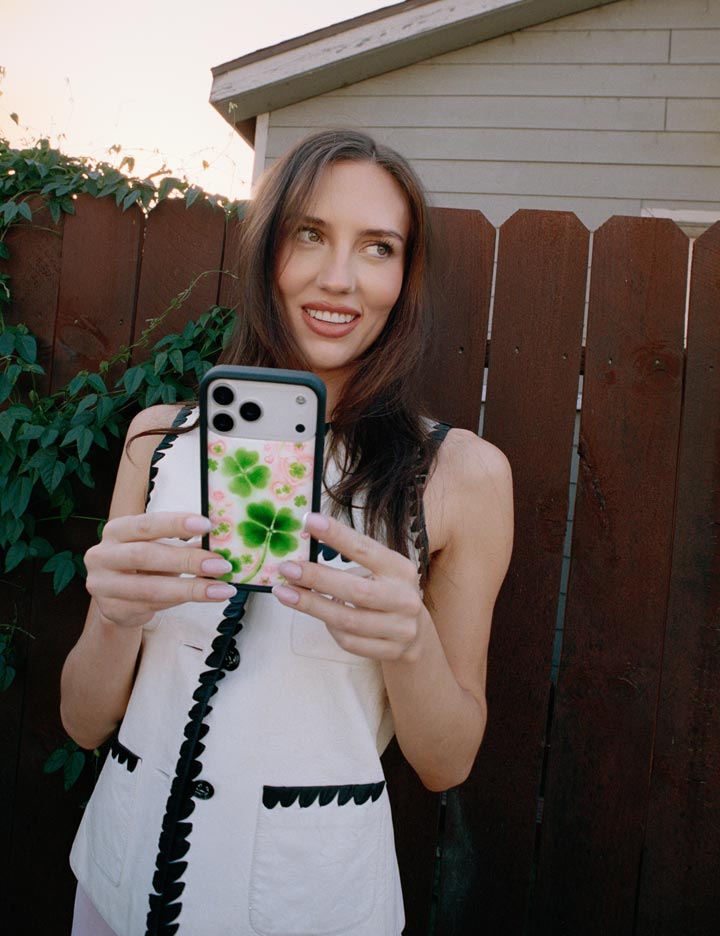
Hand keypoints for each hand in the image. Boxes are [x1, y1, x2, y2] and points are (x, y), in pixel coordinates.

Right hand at [84, 512, 236, 628]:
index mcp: (116, 531)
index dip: (175, 523)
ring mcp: (103, 586)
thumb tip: (219, 541)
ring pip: (150, 588)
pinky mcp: (111, 610)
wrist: (115, 598)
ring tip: (221, 589)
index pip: (146, 524)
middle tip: (221, 565)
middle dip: (187, 560)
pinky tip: (202, 598)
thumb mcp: (158, 547)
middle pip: (146, 556)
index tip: (207, 525)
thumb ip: (182, 543)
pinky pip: (151, 606)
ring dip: (190, 589)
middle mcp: (103, 556)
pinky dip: (180, 601)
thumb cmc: (143, 564)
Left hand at [272, 513, 425, 661]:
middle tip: (286, 568)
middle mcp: (404, 598)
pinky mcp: (391, 651)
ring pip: (348, 620)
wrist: (415, 632)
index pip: (365, 549)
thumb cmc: (386, 591)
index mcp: (400, 568)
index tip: (309, 521)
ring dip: (312, 606)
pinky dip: (330, 627)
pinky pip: (349, 641)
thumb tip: (304, 555)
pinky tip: (321, 615)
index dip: (337, 535)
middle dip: (316, 578)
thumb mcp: (379, 570)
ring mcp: (400, 628)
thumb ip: (350, 562)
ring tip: (286, 593)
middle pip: (355, 590)